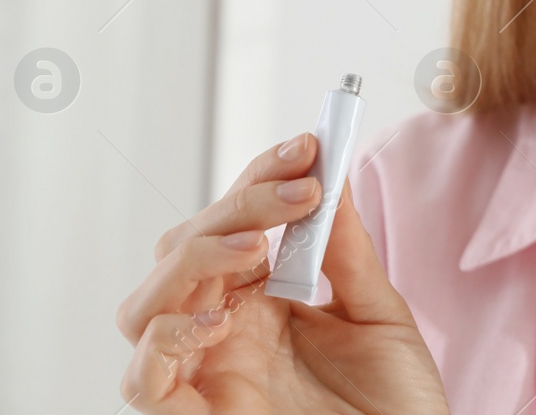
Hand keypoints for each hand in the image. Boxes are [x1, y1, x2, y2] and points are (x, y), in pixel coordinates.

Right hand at [116, 132, 448, 413]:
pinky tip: (220, 319)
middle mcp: (222, 334)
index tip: (308, 146)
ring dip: (191, 260)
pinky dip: (165, 339)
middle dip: (234, 206)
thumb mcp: (378, 316)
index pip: (235, 222)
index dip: (261, 178)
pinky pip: (140, 382)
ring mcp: (203, 377)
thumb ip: (346, 251)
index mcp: (261, 302)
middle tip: (299, 190)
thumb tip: (331, 171)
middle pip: (181, 251)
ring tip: (253, 244)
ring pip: (142, 307)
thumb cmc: (395, 407)